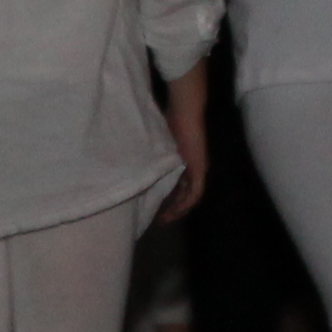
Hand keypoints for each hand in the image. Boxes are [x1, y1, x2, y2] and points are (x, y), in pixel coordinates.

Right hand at [158, 65, 211, 225]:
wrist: (185, 111)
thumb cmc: (170, 120)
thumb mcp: (156, 142)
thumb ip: (150, 154)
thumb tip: (130, 162)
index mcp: (181, 163)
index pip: (174, 186)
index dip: (164, 198)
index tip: (151, 208)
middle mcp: (191, 169)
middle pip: (181, 195)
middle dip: (169, 209)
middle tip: (156, 220)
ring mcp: (197, 170)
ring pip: (189, 198)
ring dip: (177, 210)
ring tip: (163, 220)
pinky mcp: (200, 171)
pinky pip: (195, 193)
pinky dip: (185, 204)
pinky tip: (174, 212)